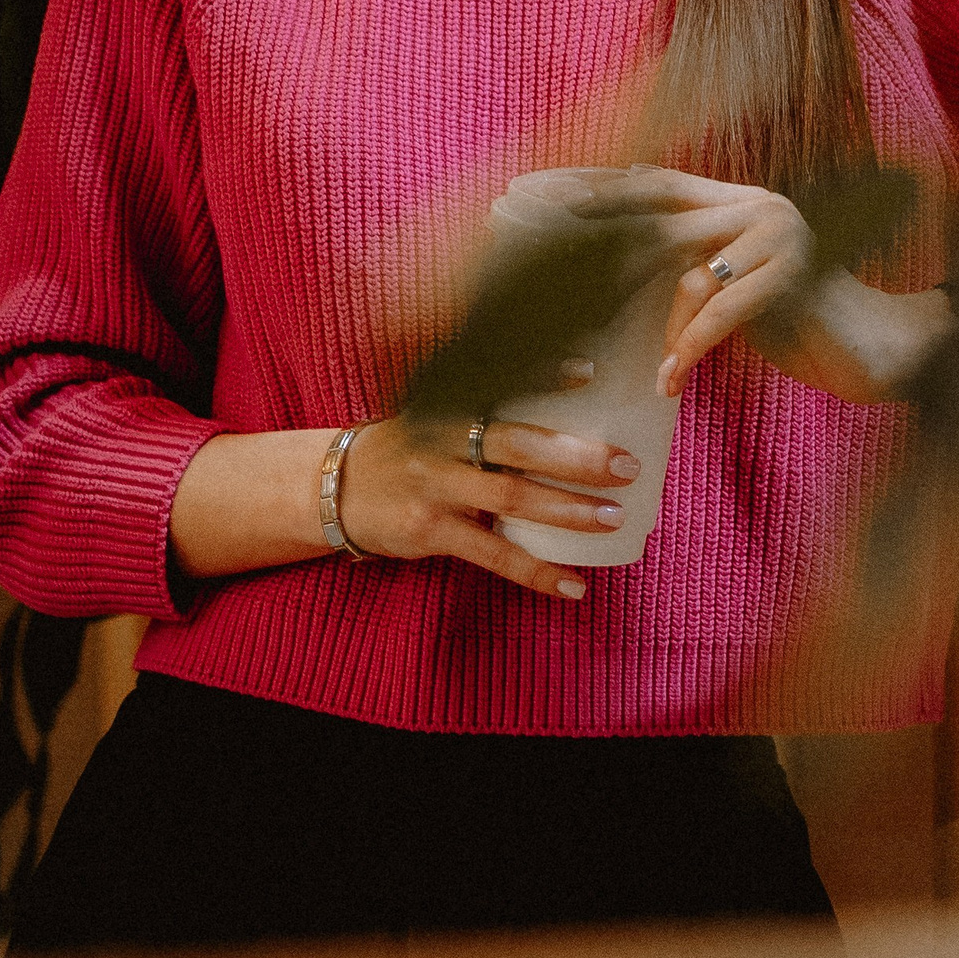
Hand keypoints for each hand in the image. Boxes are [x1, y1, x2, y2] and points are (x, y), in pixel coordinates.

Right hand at [335, 405, 639, 598]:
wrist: (331, 489)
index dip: (545, 375)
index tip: (591, 372)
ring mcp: (436, 484)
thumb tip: (563, 417)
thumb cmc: (404, 448)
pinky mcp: (429, 530)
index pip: (503, 383)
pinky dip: (535, 571)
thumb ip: (483, 412)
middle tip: (627, 466)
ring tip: (614, 518)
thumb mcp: (434, 415)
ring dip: (568, 510)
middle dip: (578, 455)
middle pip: (519, 443)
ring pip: (512, 496)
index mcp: (451, 403)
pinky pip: (492, 553)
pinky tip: (572, 585)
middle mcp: (444, 438)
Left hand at [569, 167, 951, 406]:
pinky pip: (721, 309)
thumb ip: (691, 262)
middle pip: (658, 211)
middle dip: (595, 233)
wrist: (875, 352)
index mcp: (739, 201)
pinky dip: (690, 347)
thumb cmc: (798, 326)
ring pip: (688, 271)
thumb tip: (619, 250)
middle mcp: (758, 205)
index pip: (654, 183)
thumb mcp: (735, 289)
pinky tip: (671, 381)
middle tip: (541, 253)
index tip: (536, 195)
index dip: (595, 188)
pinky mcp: (796, 274)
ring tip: (654, 368)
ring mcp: (780, 235)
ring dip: (663, 329)